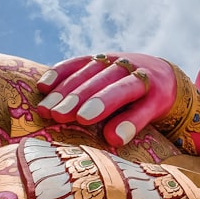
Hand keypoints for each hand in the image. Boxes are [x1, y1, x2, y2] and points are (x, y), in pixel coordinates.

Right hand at [36, 52, 177, 146]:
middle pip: (101, 80)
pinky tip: (42, 86)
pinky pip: (76, 62)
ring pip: (86, 71)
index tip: (84, 119)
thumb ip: (135, 123)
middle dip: (79, 97)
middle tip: (58, 115)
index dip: (104, 102)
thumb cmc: (153, 100)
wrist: (157, 73)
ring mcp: (110, 59)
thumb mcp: (153, 111)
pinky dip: (59, 72)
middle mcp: (127, 66)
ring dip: (64, 89)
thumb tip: (113, 139)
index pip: (124, 89)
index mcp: (147, 80)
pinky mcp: (96, 58)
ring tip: (46, 109)